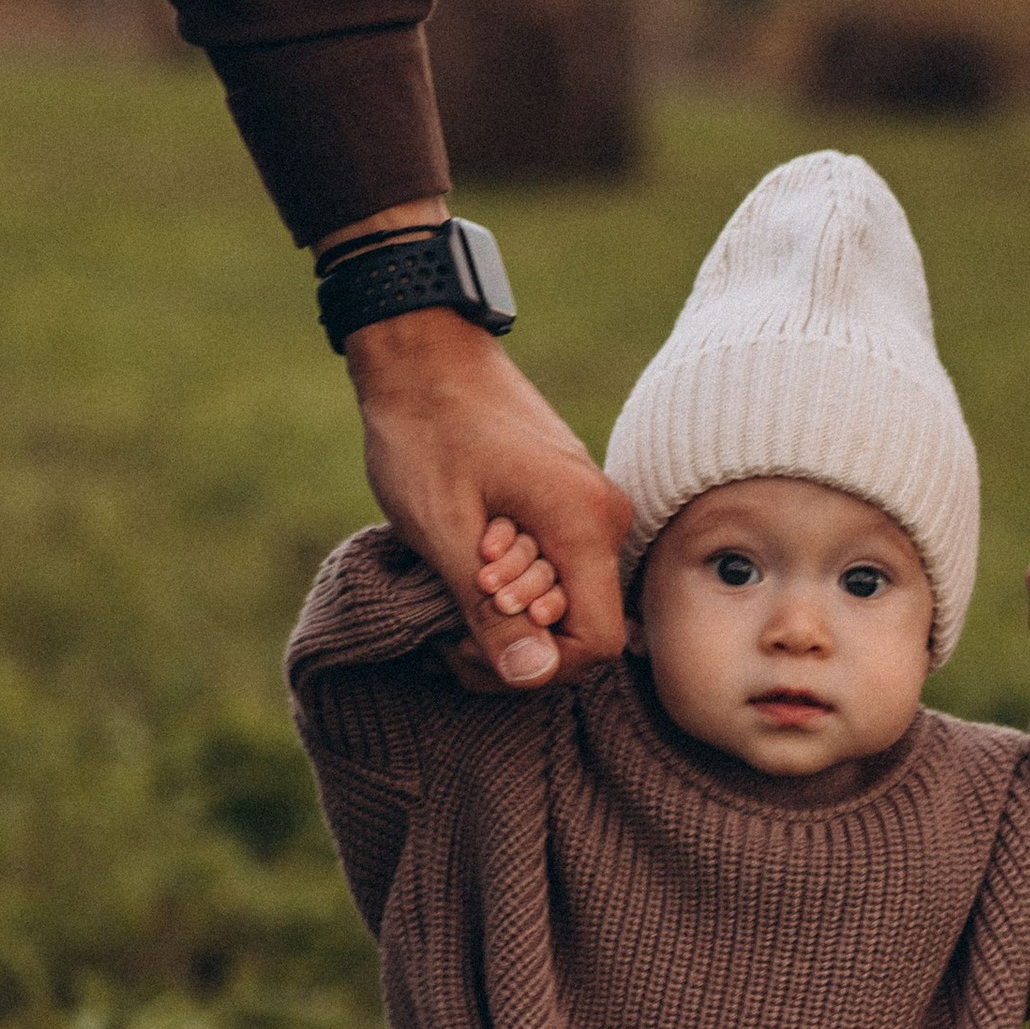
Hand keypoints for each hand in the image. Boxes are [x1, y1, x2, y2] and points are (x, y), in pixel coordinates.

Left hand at [347, 311, 631, 683]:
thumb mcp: (443, 531)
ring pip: (565, 596)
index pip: (594, 644)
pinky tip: (467, 553)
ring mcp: (592, 507)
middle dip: (511, 635)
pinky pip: (558, 565)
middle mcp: (606, 518)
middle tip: (443, 609)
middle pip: (579, 625)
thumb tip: (532, 677)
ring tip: (452, 567)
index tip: (466, 638)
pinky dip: (512, 577)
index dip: (533, 663)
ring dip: (507, 604)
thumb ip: (489, 609)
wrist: (424, 352)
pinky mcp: (572, 500)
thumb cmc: (426, 432)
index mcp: (585, 523)